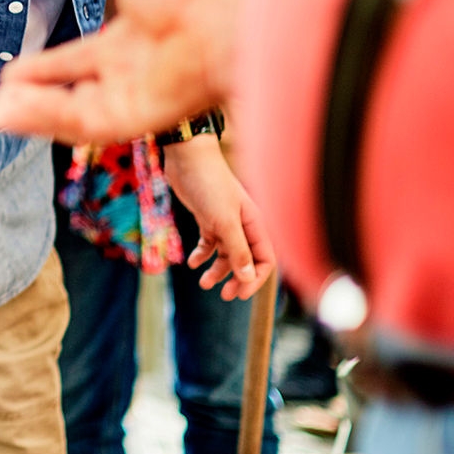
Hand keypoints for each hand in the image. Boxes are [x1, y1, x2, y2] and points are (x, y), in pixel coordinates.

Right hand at [0, 0, 242, 143]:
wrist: (225, 27)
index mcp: (124, 46)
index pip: (71, 64)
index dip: (39, 71)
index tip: (8, 76)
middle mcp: (125, 77)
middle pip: (65, 96)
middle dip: (29, 101)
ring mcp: (127, 99)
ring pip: (66, 113)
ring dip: (30, 114)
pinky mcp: (131, 118)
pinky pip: (78, 122)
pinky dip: (43, 118)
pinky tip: (13, 111)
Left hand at [161, 135, 274, 299]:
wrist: (187, 158)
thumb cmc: (210, 185)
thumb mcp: (224, 222)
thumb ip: (237, 250)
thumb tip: (249, 278)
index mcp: (256, 225)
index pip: (266, 260)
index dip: (255, 279)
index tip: (239, 294)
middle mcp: (244, 225)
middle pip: (247, 260)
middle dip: (237, 279)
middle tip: (224, 295)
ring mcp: (226, 222)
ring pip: (227, 254)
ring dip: (217, 270)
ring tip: (203, 283)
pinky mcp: (208, 218)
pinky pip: (210, 243)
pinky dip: (202, 254)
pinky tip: (192, 263)